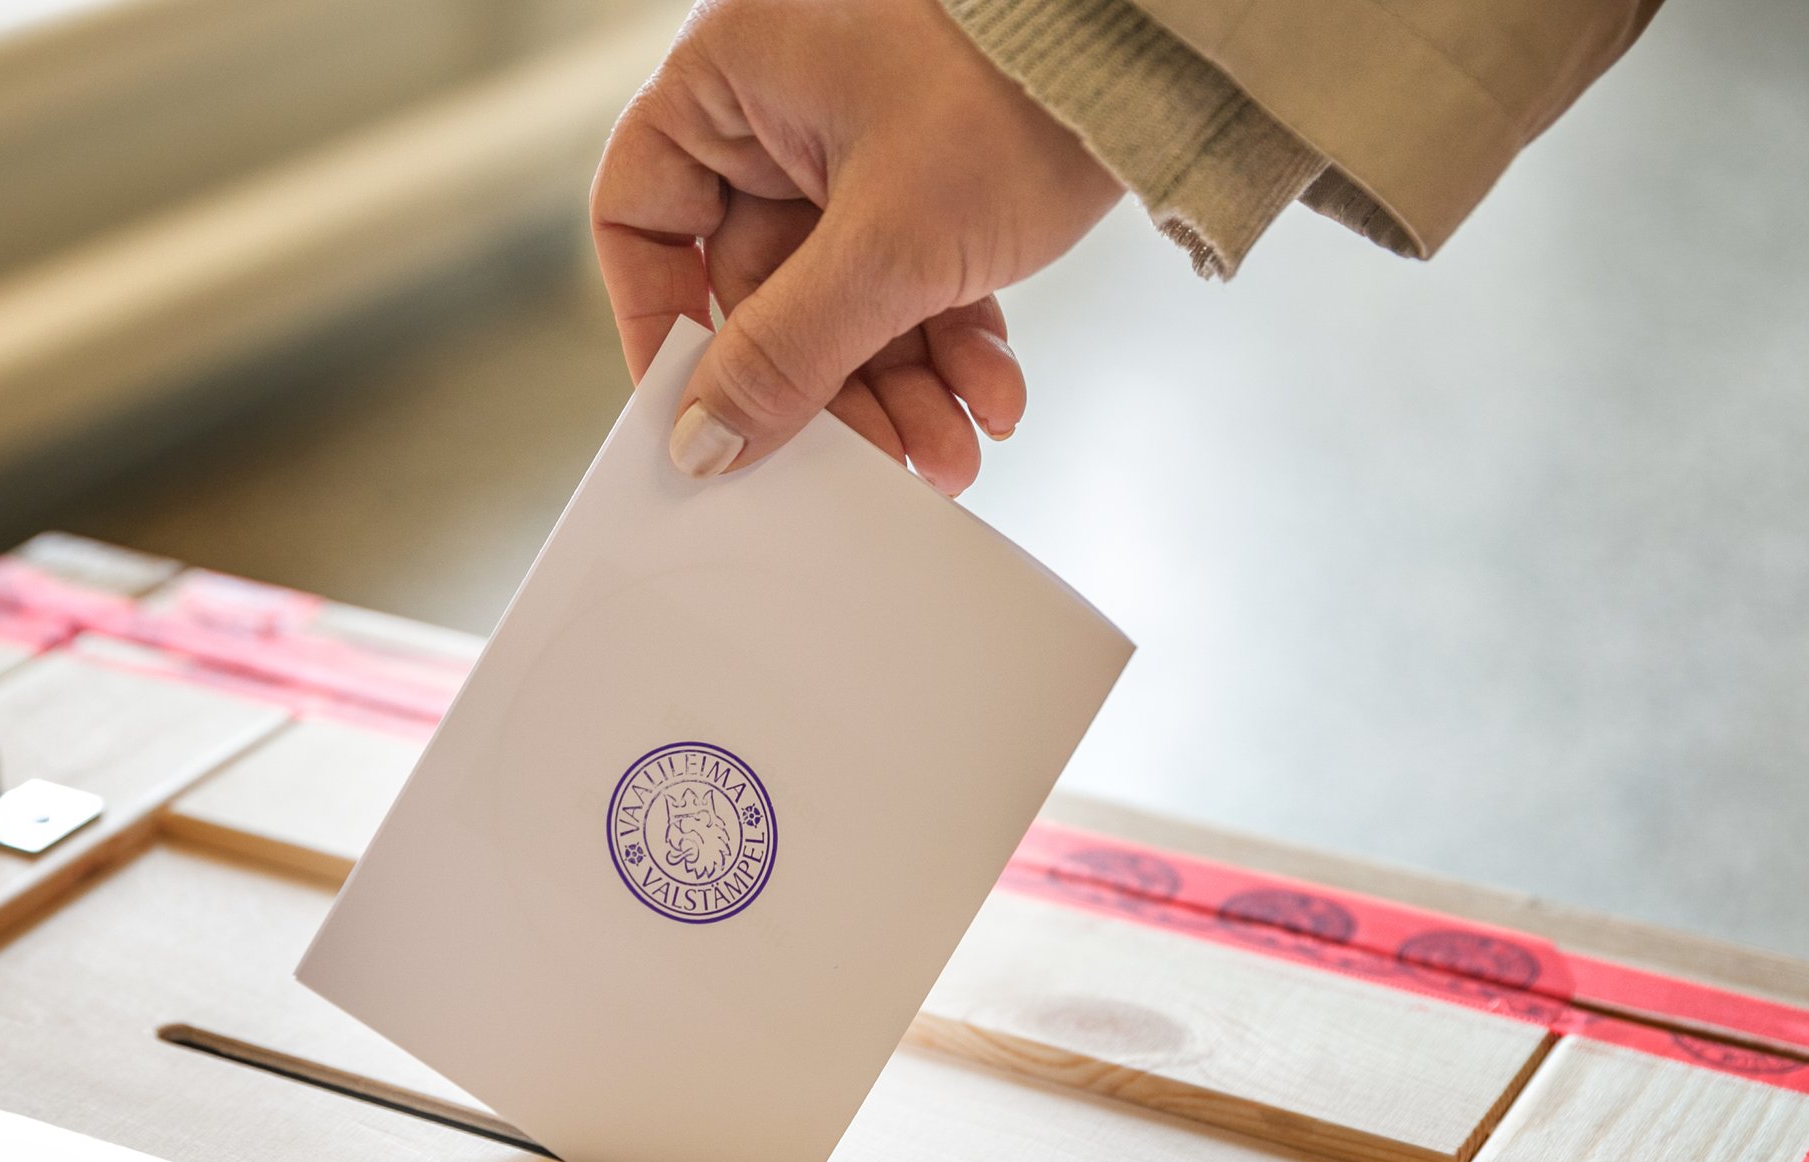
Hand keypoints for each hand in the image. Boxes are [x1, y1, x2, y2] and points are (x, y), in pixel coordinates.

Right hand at [590, 0, 1122, 492]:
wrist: (1167, 49)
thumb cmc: (1018, 86)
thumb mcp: (890, 244)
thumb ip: (787, 354)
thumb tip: (703, 446)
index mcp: (728, 81)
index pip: (641, 219)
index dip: (662, 327)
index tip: (703, 417)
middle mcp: (780, 107)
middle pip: (760, 290)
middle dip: (832, 388)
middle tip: (876, 463)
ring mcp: (857, 140)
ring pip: (844, 300)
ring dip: (899, 387)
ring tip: (952, 453)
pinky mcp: (931, 172)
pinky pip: (911, 281)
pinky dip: (947, 345)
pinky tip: (992, 401)